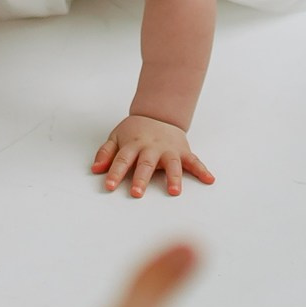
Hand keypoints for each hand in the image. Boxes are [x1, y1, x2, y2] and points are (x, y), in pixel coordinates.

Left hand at [92, 114, 214, 196]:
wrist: (158, 114)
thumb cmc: (135, 131)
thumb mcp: (116, 137)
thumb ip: (106, 153)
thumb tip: (96, 169)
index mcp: (133, 145)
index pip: (122, 160)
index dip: (115, 173)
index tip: (109, 187)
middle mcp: (152, 148)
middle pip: (146, 164)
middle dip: (141, 178)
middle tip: (137, 193)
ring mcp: (169, 150)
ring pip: (172, 164)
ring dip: (173, 177)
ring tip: (174, 191)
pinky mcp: (183, 152)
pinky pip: (194, 161)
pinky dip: (202, 170)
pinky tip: (209, 180)